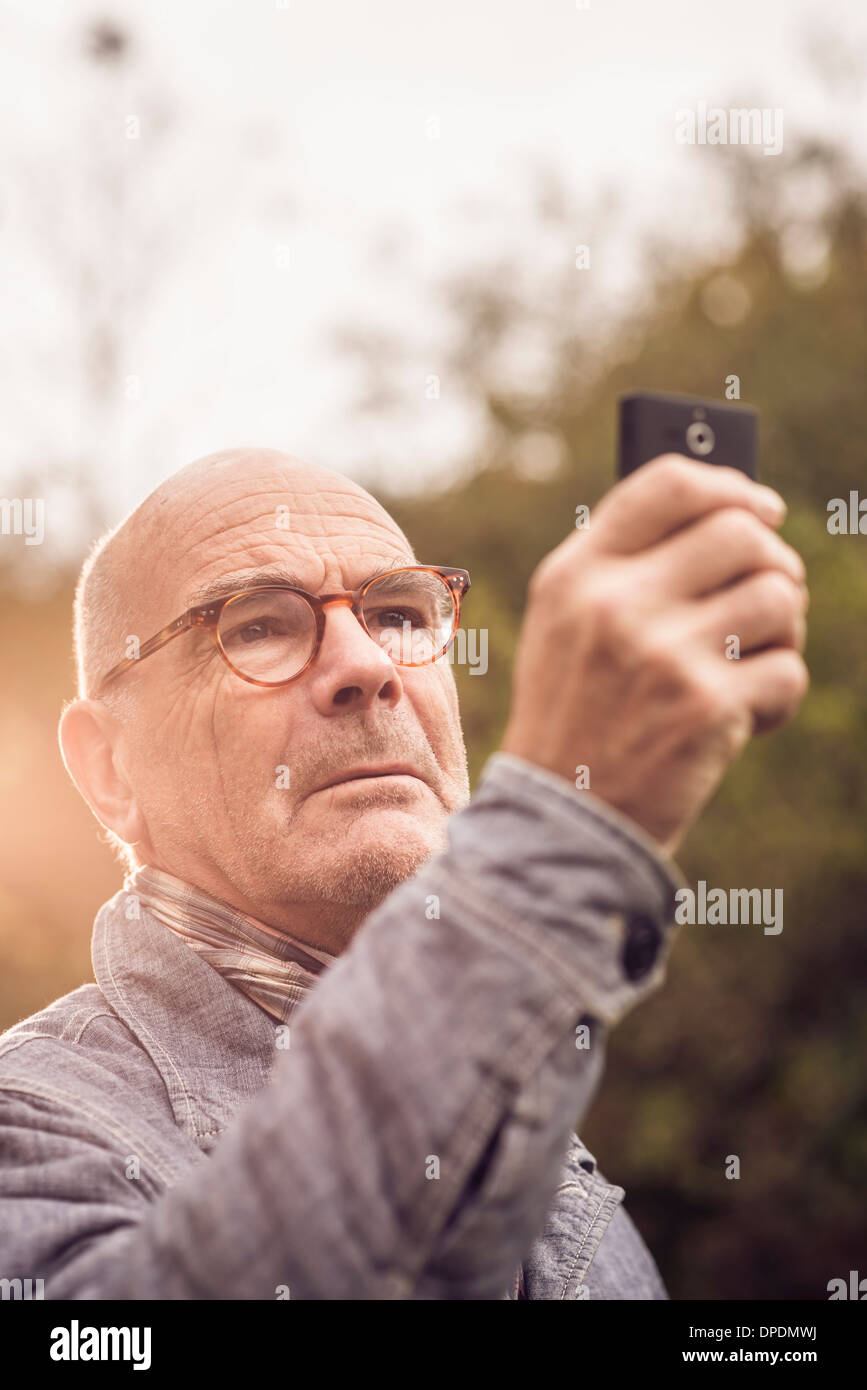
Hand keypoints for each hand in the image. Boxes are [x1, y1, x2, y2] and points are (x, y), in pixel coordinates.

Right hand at [500, 455, 808, 854]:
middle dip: (773, 564)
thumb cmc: (573, 716)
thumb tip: (731, 513)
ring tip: (755, 660)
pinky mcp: (708, 706)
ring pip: (778, 596)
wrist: (561, 820)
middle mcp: (617, 603)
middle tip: (769, 599)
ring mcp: (664, 653)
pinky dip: (780, 694)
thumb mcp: (565, 626)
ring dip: (784, 629)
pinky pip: (788, 668)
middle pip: (742, 533)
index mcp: (576, 574)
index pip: (670, 484)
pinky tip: (749, 717)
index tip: (760, 508)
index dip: (730, 486)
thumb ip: (622, 564)